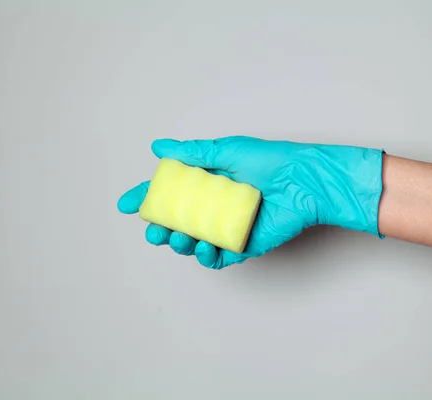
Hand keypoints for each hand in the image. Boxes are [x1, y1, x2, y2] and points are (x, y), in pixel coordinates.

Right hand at [117, 136, 383, 268]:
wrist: (304, 179)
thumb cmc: (271, 161)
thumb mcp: (226, 152)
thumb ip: (192, 154)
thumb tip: (158, 147)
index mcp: (208, 185)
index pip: (170, 193)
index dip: (147, 199)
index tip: (126, 204)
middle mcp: (215, 207)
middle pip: (178, 222)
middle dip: (159, 228)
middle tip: (155, 228)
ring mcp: (228, 227)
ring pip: (194, 243)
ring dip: (179, 244)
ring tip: (178, 237)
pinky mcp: (244, 243)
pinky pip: (219, 257)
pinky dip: (206, 257)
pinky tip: (201, 248)